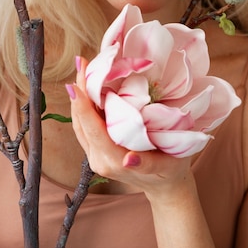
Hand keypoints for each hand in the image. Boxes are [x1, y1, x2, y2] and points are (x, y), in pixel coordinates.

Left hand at [67, 57, 194, 199]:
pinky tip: (89, 85)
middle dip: (80, 91)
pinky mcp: (96, 149)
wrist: (166, 184)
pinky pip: (85, 125)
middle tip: (82, 63)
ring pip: (80, 122)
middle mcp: (99, 159)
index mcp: (113, 162)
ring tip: (83, 68)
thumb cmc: (170, 170)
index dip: (83, 105)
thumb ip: (147, 164)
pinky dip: (85, 103)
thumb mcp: (166, 166)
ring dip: (80, 95)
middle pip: (81, 122)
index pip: (92, 129)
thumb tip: (129, 159)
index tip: (77, 82)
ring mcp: (95, 155)